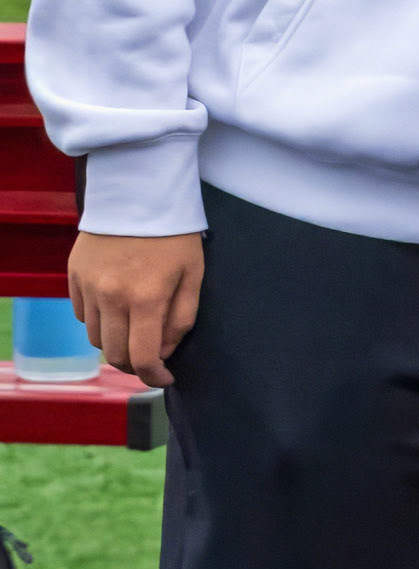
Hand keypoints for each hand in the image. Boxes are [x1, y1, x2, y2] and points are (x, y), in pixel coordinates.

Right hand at [68, 230, 202, 386]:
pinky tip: (114, 307)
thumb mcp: (193, 273)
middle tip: (149, 358)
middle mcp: (111, 296)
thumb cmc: (174, 233)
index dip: (153, 377)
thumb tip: (164, 352)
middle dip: (133, 365)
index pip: (142, 358)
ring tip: (132, 329)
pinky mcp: (74, 274)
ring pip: (94, 337)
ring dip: (114, 342)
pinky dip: (97, 320)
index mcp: (146, 298)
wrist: (139, 190)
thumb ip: (181, 319)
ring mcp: (88, 285)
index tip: (165, 378)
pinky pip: (81, 313)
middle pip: (114, 354)